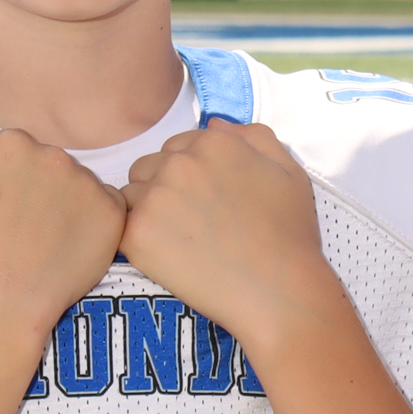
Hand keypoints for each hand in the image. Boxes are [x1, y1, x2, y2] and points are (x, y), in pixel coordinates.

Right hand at [0, 105, 126, 328]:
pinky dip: (95, 221)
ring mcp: (88, 183)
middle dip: (39, 187)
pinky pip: (109, 206)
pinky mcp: (114, 213)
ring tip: (44, 238)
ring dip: (68, 202)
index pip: (18, 149)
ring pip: (80, 184)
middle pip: (51, 163)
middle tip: (21, 226)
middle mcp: (56, 155)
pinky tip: (70, 243)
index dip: (6, 180)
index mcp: (14, 143)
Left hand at [120, 120, 346, 348]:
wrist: (277, 290)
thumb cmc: (289, 234)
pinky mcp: (137, 234)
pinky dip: (140, 240)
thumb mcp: (290, 171)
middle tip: (193, 222)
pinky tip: (169, 255)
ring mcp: (155, 197)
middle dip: (164, 187)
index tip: (206, 199)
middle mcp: (180, 162)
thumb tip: (214, 123)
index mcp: (215, 142)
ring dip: (148, 211)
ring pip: (131, 194)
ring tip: (180, 240)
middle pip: (149, 166)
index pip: (179, 145)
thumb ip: (254, 136)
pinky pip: (122, 227)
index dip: (191, 172)